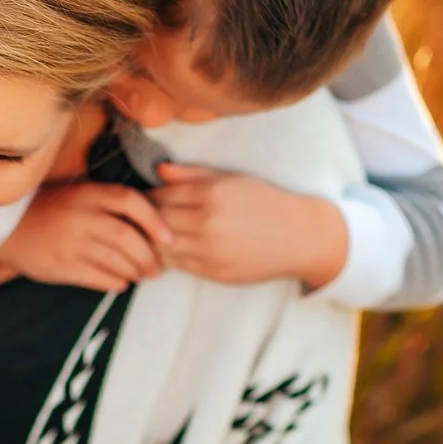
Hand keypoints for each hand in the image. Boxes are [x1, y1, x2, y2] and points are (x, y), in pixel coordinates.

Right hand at [0, 181, 172, 293]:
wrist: (7, 227)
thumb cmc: (52, 209)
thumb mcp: (80, 194)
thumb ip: (110, 203)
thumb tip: (151, 224)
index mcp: (88, 194)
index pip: (130, 201)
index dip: (154, 220)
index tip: (168, 238)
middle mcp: (81, 216)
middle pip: (127, 237)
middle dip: (148, 256)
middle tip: (157, 267)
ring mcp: (70, 243)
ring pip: (115, 260)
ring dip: (135, 271)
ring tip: (142, 275)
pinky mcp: (61, 266)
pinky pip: (98, 278)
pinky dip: (115, 282)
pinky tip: (121, 282)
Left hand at [152, 163, 348, 290]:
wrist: (298, 237)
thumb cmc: (264, 202)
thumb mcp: (231, 179)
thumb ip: (192, 175)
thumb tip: (158, 170)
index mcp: (212, 194)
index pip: (161, 196)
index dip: (149, 198)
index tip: (146, 198)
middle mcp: (208, 223)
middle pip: (157, 222)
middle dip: (147, 220)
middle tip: (143, 219)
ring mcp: (210, 251)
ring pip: (162, 247)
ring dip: (155, 242)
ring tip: (157, 234)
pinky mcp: (213, 272)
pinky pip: (177, 265)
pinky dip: (170, 257)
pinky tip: (174, 248)